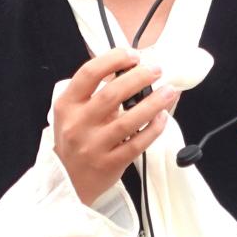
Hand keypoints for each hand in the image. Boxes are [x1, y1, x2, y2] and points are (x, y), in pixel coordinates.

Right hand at [51, 47, 177, 204]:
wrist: (67, 181)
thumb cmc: (75, 140)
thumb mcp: (74, 112)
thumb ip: (96, 91)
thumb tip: (130, 68)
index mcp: (68, 104)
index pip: (89, 73)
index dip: (113, 60)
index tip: (133, 55)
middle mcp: (78, 124)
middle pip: (111, 94)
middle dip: (138, 78)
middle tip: (156, 70)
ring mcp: (94, 145)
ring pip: (128, 121)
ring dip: (153, 103)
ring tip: (169, 92)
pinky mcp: (110, 163)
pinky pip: (137, 143)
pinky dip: (153, 129)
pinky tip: (163, 118)